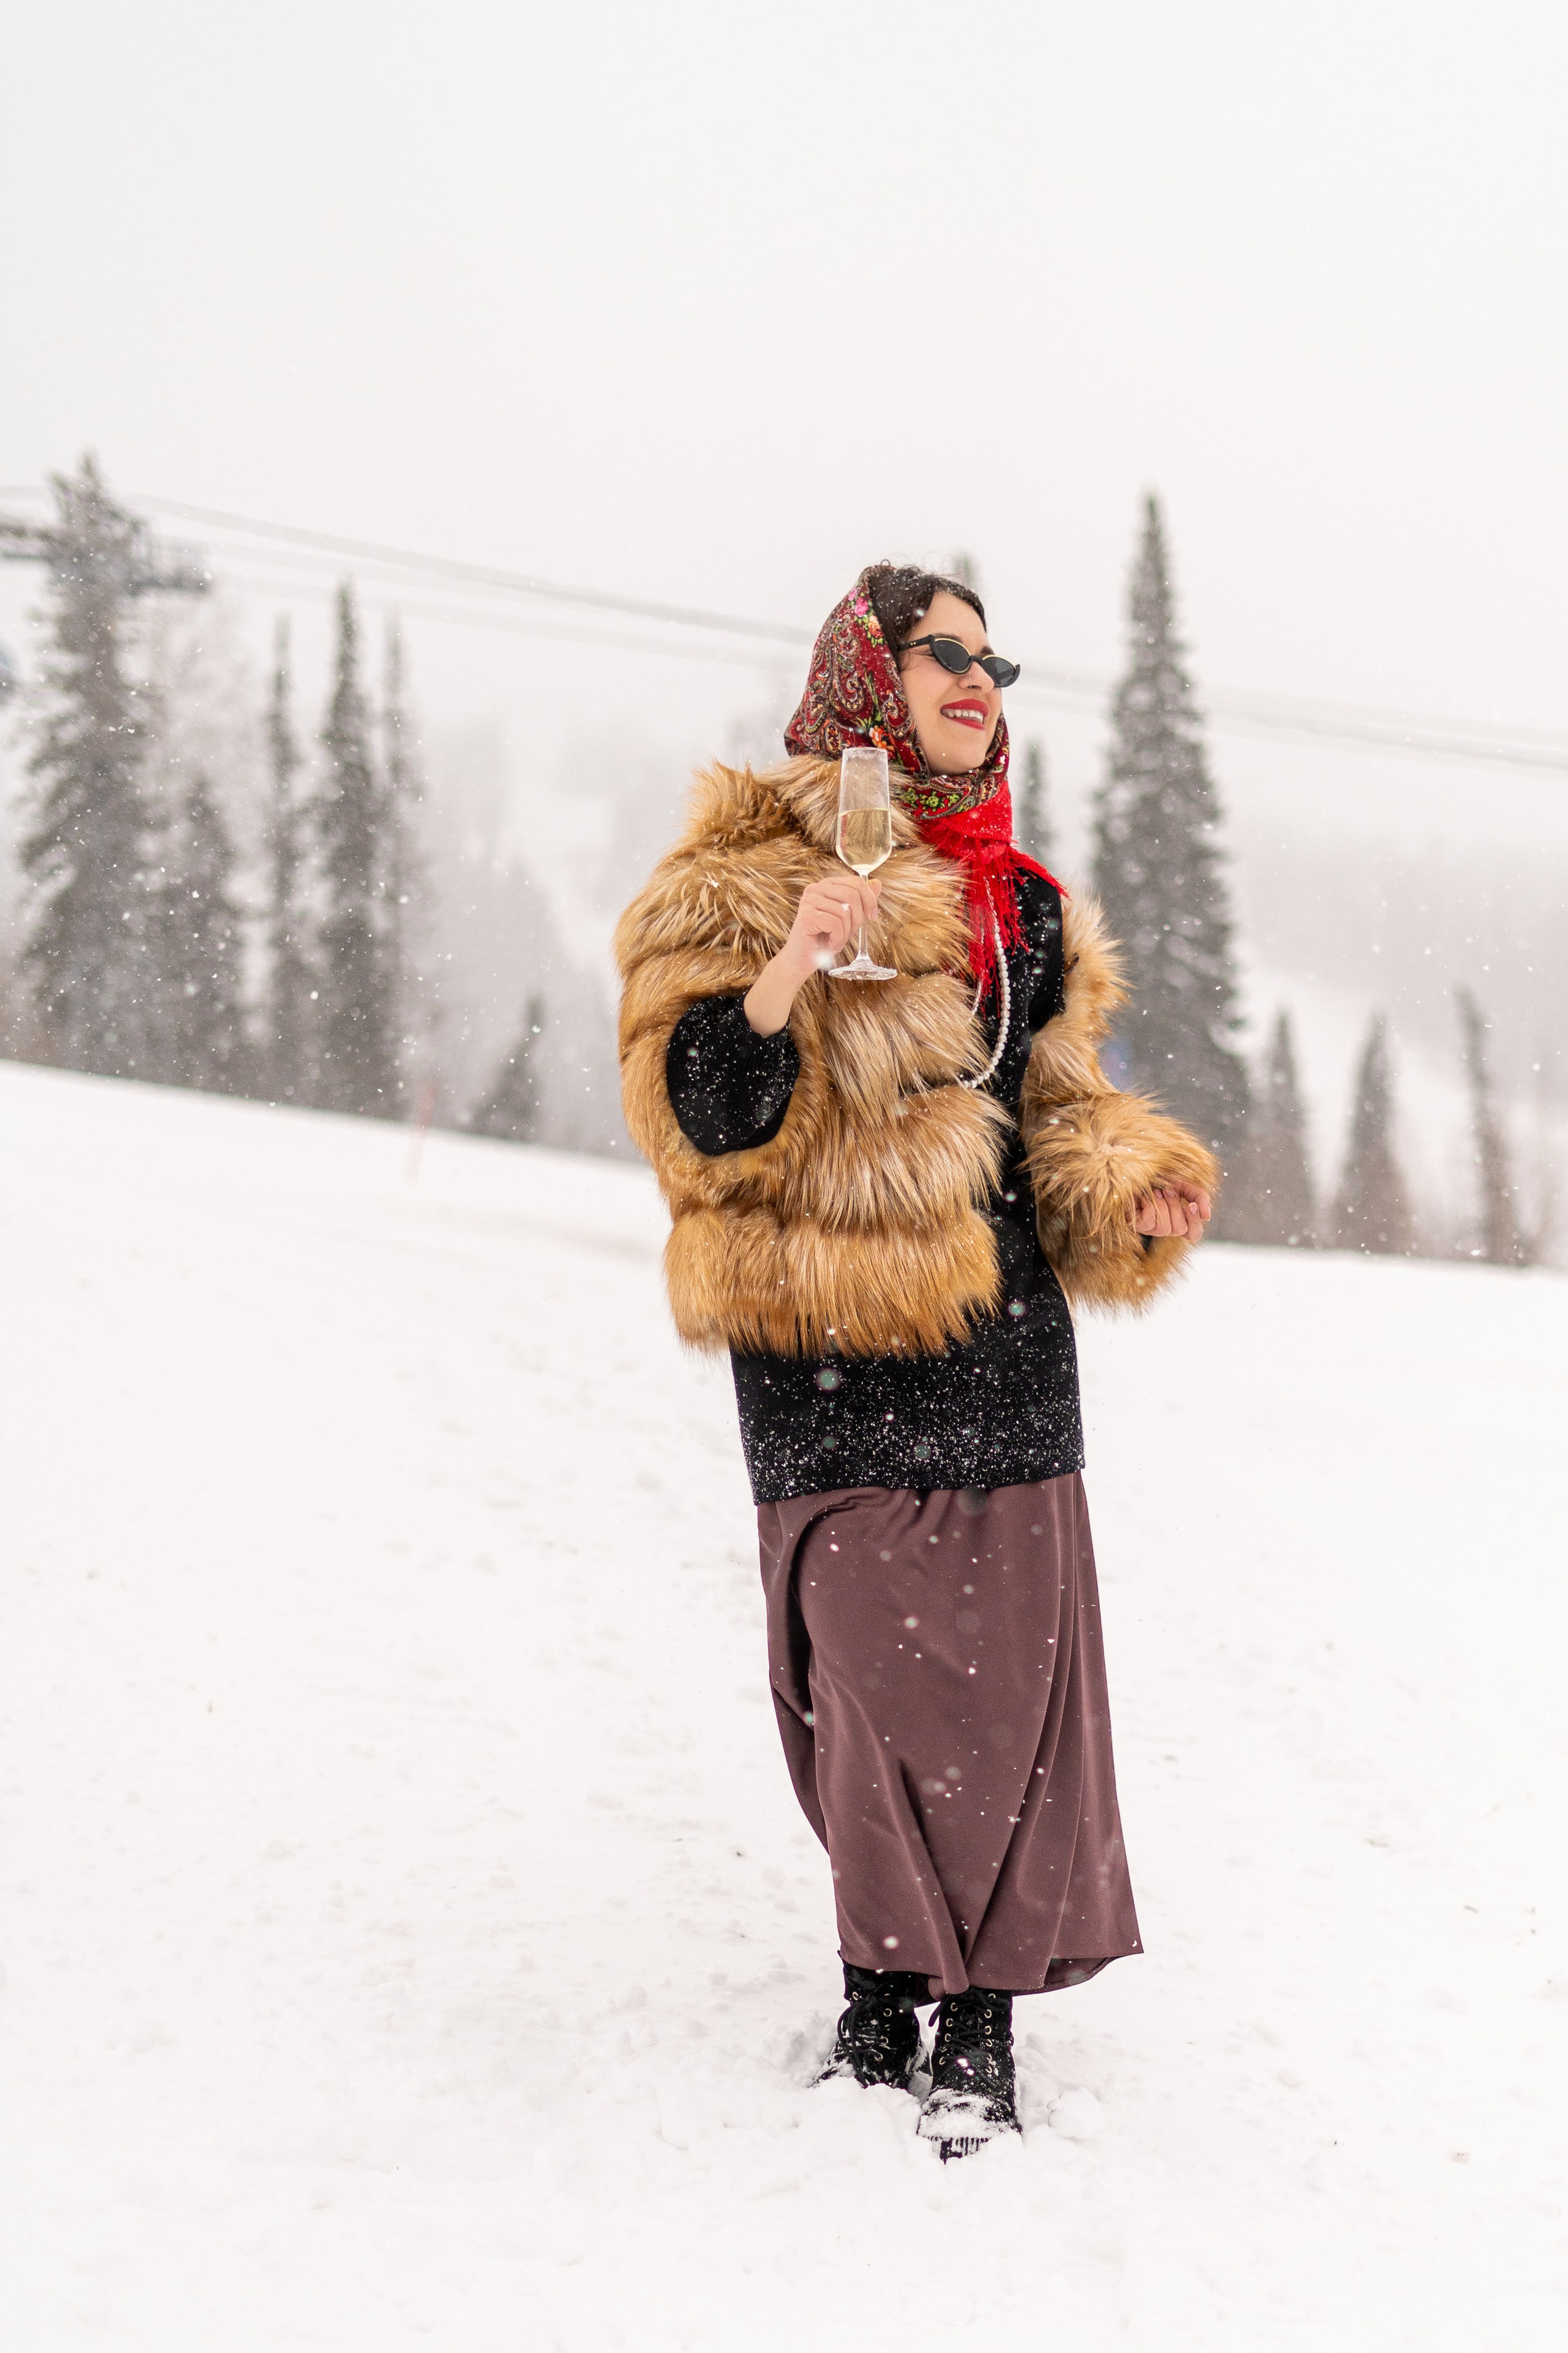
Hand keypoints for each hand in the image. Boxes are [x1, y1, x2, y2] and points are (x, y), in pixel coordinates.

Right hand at [744, 874, 881, 1034]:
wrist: (803, 960)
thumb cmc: (825, 939)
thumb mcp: (849, 919)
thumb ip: (862, 901)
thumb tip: (877, 883)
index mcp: (826, 885)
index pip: (856, 882)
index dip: (870, 900)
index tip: (872, 917)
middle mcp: (816, 888)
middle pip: (852, 895)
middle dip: (857, 919)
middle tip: (848, 933)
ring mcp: (809, 900)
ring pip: (845, 912)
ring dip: (845, 932)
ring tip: (834, 940)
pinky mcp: (807, 915)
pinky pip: (836, 924)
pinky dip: (837, 938)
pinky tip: (828, 943)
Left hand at [1131, 1183, 1211, 1240]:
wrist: (1133, 1170)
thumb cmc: (1158, 1177)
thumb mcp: (1183, 1183)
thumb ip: (1199, 1196)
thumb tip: (1206, 1216)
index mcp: (1179, 1218)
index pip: (1193, 1233)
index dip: (1195, 1223)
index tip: (1191, 1205)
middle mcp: (1165, 1226)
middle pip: (1180, 1229)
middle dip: (1175, 1207)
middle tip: (1167, 1190)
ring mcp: (1150, 1228)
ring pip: (1165, 1229)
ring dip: (1162, 1205)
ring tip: (1155, 1192)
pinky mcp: (1136, 1226)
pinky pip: (1150, 1223)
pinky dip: (1149, 1206)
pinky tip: (1144, 1197)